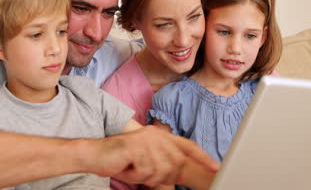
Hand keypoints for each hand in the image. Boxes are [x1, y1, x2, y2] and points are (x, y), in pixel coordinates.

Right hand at [83, 125, 219, 189]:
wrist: (95, 154)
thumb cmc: (120, 160)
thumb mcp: (146, 161)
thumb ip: (164, 163)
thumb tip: (181, 172)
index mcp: (159, 135)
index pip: (186, 145)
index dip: (202, 156)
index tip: (215, 166)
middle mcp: (155, 134)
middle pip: (175, 162)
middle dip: (162, 175)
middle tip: (143, 174)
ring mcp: (145, 139)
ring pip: (160, 169)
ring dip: (146, 176)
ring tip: (133, 169)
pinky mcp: (135, 146)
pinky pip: (146, 171)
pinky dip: (136, 175)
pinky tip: (127, 167)